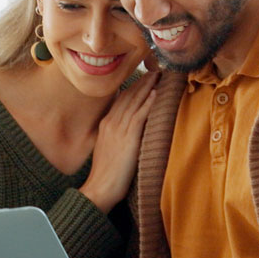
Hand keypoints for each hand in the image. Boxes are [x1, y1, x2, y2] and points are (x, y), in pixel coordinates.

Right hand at [79, 71, 158, 212]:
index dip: (133, 87)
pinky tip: (155, 93)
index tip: (143, 77)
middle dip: (141, 82)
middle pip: (128, 96)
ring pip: (134, 102)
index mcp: (105, 125)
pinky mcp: (128, 138)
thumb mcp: (107, 149)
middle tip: (153, 70)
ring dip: (147, 87)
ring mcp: (119, 129)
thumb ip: (115, 136)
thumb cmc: (106, 174)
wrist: (100, 187)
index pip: (120, 100)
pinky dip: (147, 102)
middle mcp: (111, 123)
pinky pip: (139, 115)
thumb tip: (126, 130)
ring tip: (158, 75)